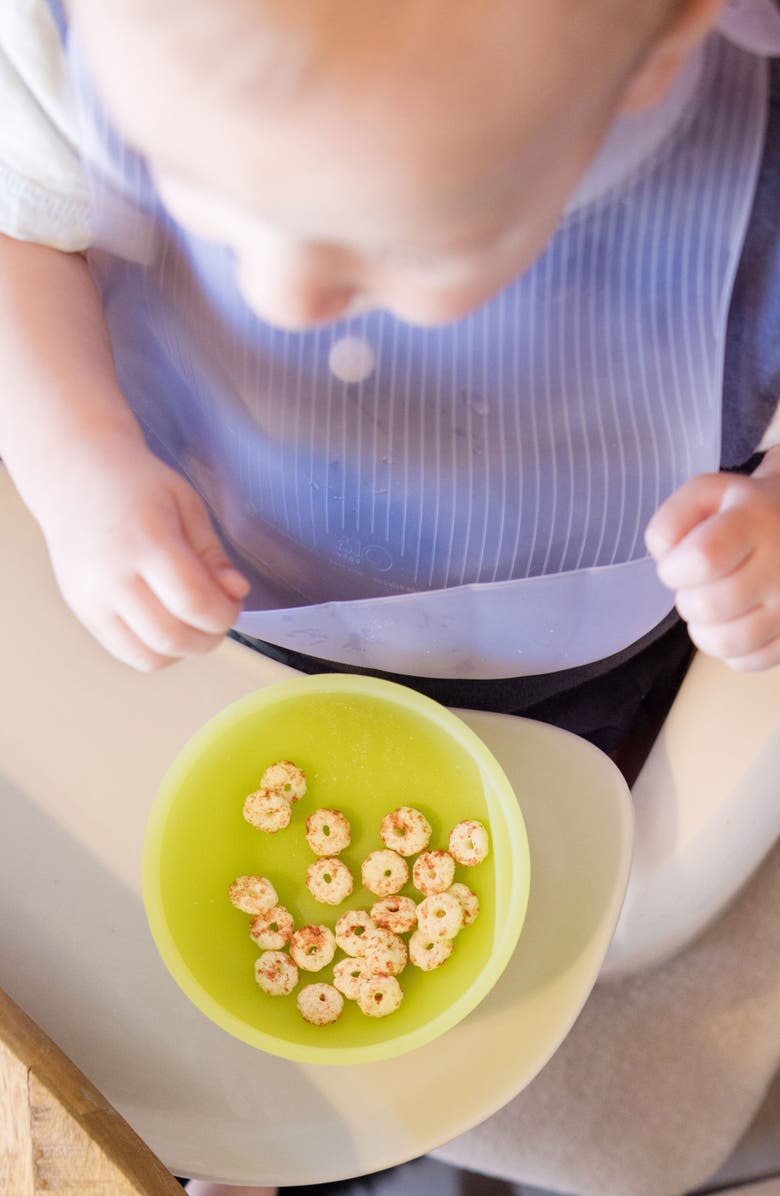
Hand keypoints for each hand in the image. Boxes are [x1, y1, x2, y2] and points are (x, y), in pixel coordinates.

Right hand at [40, 436, 249, 670]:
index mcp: (146, 541)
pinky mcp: (83, 612)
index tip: (234, 604)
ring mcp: (92, 599)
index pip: (194, 602)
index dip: (225, 615)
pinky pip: (127, 652)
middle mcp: (113, 576)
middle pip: (172, 637)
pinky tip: (168, 625)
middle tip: (218, 617)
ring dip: (184, 650)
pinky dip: (157, 651)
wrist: (75, 476)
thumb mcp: (187, 505)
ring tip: (193, 622)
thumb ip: (213, 555)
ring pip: (149, 656)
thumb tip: (237, 592)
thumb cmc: (136, 486)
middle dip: (210, 638)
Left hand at [645, 449, 779, 670]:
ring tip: (713, 607)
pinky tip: (736, 622)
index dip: (674, 570)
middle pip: (710, 607)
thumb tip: (666, 559)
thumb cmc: (745, 512)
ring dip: (704, 631)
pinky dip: (731, 650)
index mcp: (755, 521)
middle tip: (698, 587)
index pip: (703, 558)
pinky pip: (749, 661)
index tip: (677, 565)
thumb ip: (672, 521)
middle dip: (687, 601)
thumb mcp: (707, 494)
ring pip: (728, 644)